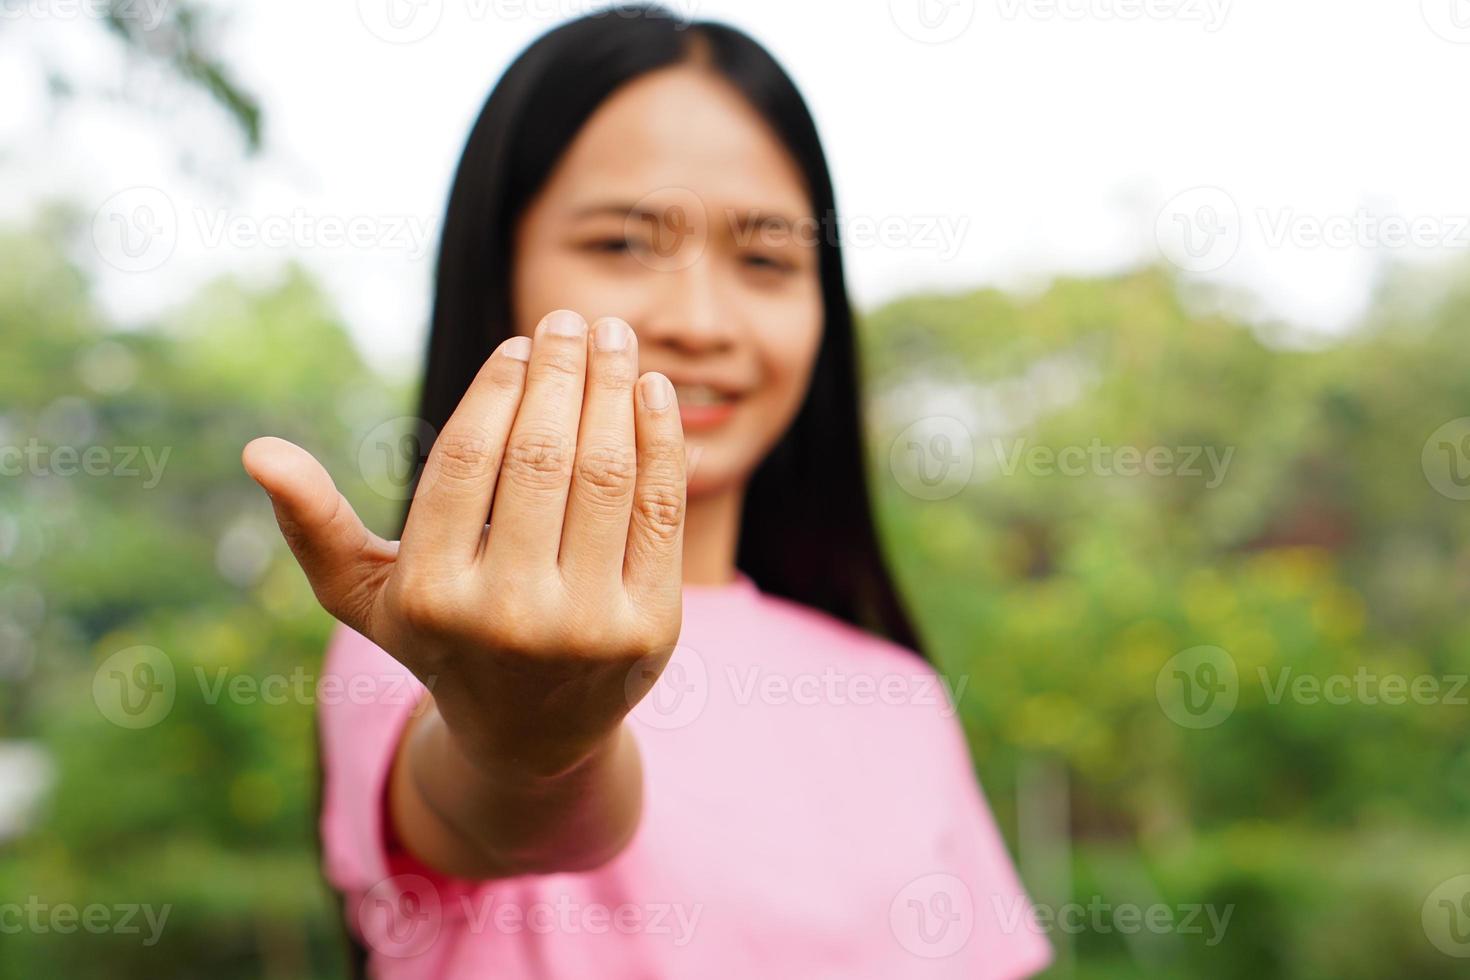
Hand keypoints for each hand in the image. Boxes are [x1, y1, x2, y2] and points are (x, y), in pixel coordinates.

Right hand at [242, 309, 685, 778]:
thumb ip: (313, 527)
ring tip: (613, 336)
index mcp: (431, 596)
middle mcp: (508, 614)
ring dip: (612, 388)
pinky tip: (650, 389)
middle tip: (568, 319)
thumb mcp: (368, 597)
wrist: (533, 735)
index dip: (497, 389)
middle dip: (559, 371)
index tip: (517, 345)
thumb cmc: (443, 640)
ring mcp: (586, 624)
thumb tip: (258, 450)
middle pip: (540, 457)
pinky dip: (662, 439)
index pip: (466, 461)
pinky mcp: (651, 626)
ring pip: (605, 474)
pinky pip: (660, 510)